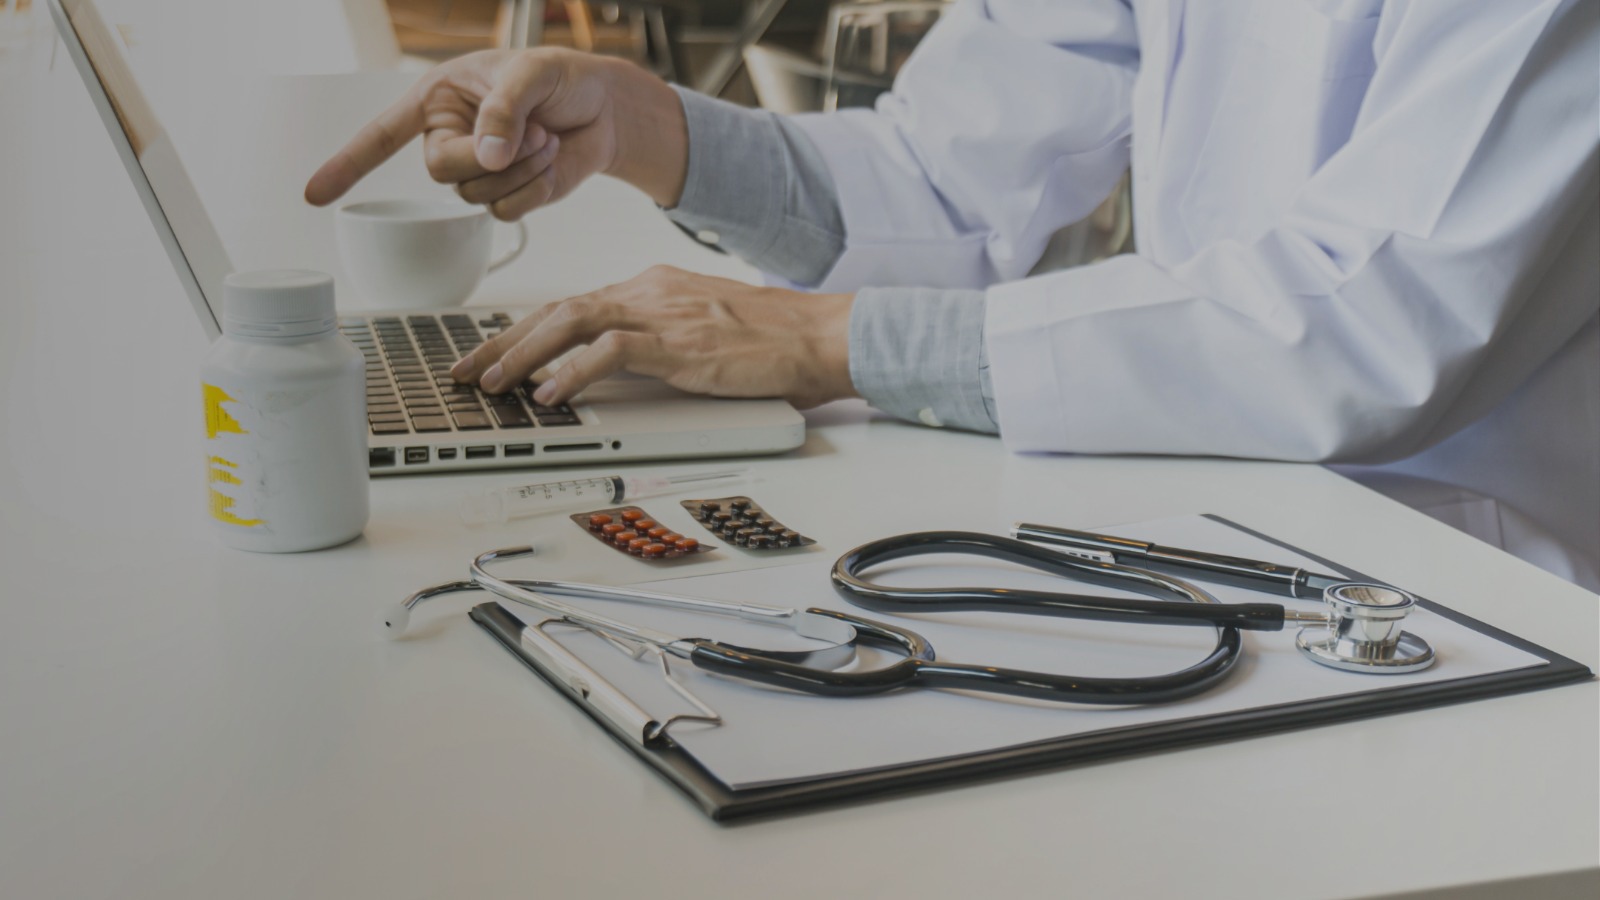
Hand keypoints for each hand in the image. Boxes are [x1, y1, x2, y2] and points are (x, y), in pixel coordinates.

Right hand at [303, 48, 687, 216]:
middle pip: (442, 172)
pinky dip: (535, 189)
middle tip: (532, 131)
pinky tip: (552, 160)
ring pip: (478, 195)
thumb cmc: (562, 78)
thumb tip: (486, 156)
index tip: (314, 194)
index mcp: (439, 101)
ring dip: (522, 169)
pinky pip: (507, 212)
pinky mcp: (509, 196)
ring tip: (548, 137)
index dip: (348, 163)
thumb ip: (503, 110)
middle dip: (489, 156)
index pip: (382, 134)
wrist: (605, 108)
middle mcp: (451, 139)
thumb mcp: (531, 75)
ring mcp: (479, 172)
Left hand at [452, 266, 857, 408]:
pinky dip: (572, 371)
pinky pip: (609, 351)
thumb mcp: (703, 332)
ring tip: (493, 385)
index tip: (493, 355)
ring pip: (571, 322)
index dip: (525, 332)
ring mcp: (663, 314)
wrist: (820, 335)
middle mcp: (649, 292)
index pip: (573, 305)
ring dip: (524, 355)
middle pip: (557, 310)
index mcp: (654, 287)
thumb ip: (658, 341)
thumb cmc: (774, 341)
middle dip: (504, 342)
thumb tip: (616, 368)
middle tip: (467, 372)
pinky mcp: (679, 342)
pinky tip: (550, 394)